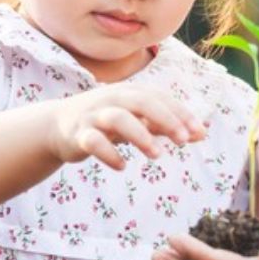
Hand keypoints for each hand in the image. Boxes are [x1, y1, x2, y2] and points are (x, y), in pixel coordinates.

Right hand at [50, 83, 205, 169]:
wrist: (56, 126)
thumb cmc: (104, 121)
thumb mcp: (136, 119)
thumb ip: (165, 125)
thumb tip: (201, 133)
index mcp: (128, 93)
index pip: (159, 98)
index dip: (180, 113)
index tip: (198, 132)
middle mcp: (111, 99)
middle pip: (140, 102)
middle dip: (164, 118)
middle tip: (183, 139)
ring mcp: (93, 116)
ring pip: (117, 119)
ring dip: (140, 135)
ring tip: (157, 156)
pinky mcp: (78, 134)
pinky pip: (93, 141)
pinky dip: (109, 154)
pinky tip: (122, 166)